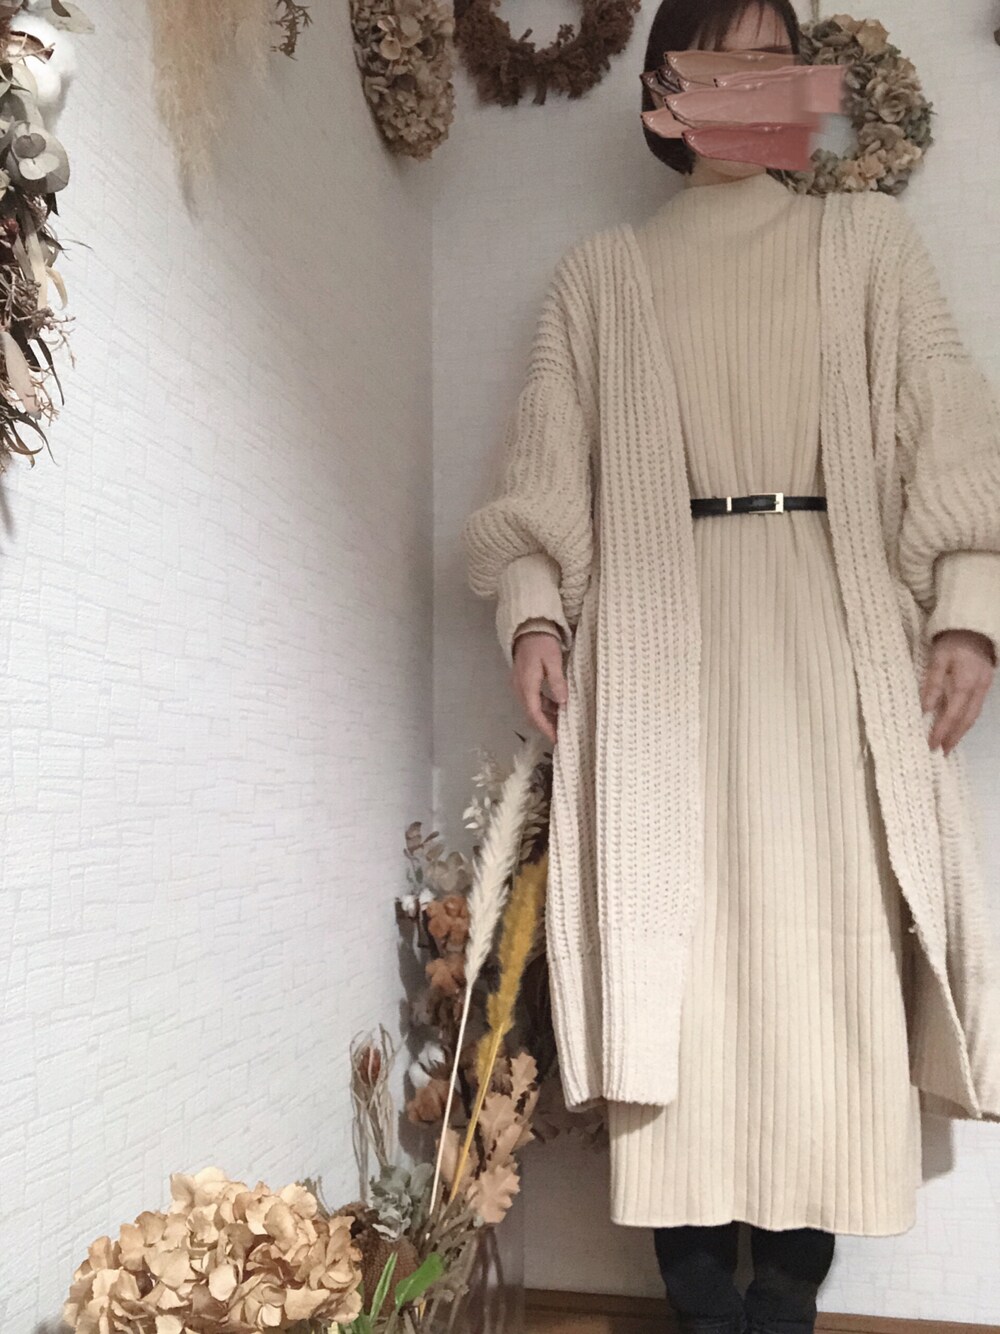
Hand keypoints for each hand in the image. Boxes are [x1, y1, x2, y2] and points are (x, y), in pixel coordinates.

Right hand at [511, 631, 567, 744]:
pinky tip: (556, 706)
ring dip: (545, 716)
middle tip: (562, 734)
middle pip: (531, 713)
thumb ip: (557, 681)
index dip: (545, 728)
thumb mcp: (553, 660)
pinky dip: (544, 706)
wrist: (528, 627)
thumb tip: (562, 702)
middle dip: (546, 725)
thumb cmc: (542, 642)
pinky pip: (532, 698)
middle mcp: (519, 688)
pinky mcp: (523, 680)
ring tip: (562, 722)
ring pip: (532, 707)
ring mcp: (519, 684)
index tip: (556, 739)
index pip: (534, 713)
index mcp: (526, 685)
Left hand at [920, 629, 995, 754]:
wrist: (975, 626)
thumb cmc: (952, 641)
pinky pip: (977, 707)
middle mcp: (978, 689)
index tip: (931, 745)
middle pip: (966, 719)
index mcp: (965, 683)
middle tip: (942, 752)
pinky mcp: (986, 684)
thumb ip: (932, 683)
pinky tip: (959, 725)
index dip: (942, 731)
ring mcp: (985, 687)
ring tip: (949, 744)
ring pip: (974, 715)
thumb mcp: (937, 658)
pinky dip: (967, 720)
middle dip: (954, 737)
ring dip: (962, 731)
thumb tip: (925, 710)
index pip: (952, 714)